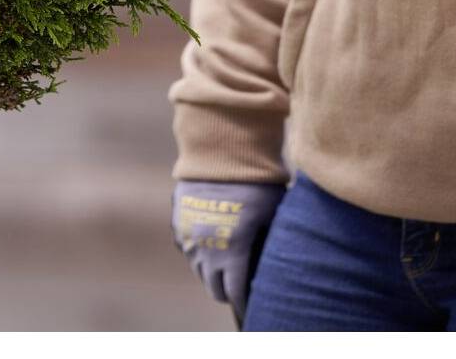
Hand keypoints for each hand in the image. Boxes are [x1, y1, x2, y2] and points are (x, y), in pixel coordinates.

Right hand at [171, 178, 283, 323]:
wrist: (222, 150)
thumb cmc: (256, 182)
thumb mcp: (273, 214)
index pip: (235, 292)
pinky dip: (196, 250)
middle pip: (213, 287)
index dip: (244, 302)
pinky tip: (207, 244)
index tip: (251, 305)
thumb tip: (277, 261)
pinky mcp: (178, 219)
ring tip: (223, 267)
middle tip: (238, 288)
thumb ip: (271, 242)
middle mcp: (207, 250)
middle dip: (226, 291)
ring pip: (198, 268)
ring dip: (210, 272)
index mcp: (233, 252)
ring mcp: (189, 235)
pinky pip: (186, 246)